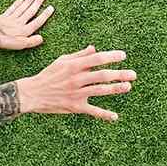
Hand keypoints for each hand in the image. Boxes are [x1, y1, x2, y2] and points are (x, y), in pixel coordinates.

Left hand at [0, 0, 53, 49]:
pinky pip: (12, 9)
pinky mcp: (4, 17)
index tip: (51, 7)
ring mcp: (12, 18)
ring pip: (22, 8)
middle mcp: (20, 22)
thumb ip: (31, 41)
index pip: (38, 22)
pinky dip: (17, 4)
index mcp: (25, 30)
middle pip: (30, 11)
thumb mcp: (20, 44)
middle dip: (37, 3)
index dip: (45, 15)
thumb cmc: (6, 40)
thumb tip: (41, 38)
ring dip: (29, 1)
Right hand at [15, 46, 135, 120]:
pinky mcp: (75, 107)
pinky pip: (92, 111)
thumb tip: (94, 49)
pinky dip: (104, 114)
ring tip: (128, 87)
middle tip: (134, 74)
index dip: (111, 57)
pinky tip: (115, 116)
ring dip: (116, 89)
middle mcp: (76, 79)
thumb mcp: (61, 61)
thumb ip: (79, 56)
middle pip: (102, 75)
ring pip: (100, 91)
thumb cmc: (48, 75)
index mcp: (73, 65)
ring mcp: (76, 93)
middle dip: (119, 74)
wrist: (32, 93)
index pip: (96, 59)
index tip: (123, 56)